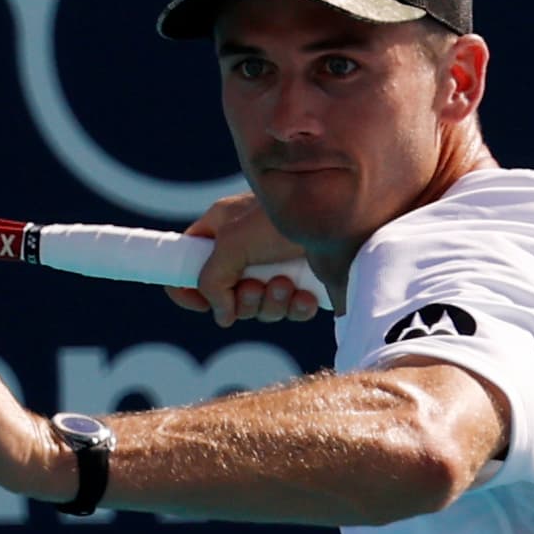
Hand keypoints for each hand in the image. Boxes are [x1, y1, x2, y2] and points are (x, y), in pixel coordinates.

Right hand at [162, 192, 320, 327]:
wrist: (346, 220)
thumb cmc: (284, 219)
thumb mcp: (233, 241)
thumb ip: (212, 279)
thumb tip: (222, 314)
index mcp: (223, 227)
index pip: (188, 258)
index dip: (189, 287)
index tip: (202, 304)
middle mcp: (247, 248)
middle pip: (226, 294)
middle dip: (243, 299)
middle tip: (255, 287)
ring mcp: (277, 265)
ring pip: (259, 307)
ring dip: (270, 304)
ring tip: (286, 284)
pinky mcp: (305, 282)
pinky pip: (290, 311)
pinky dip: (296, 308)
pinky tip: (306, 295)